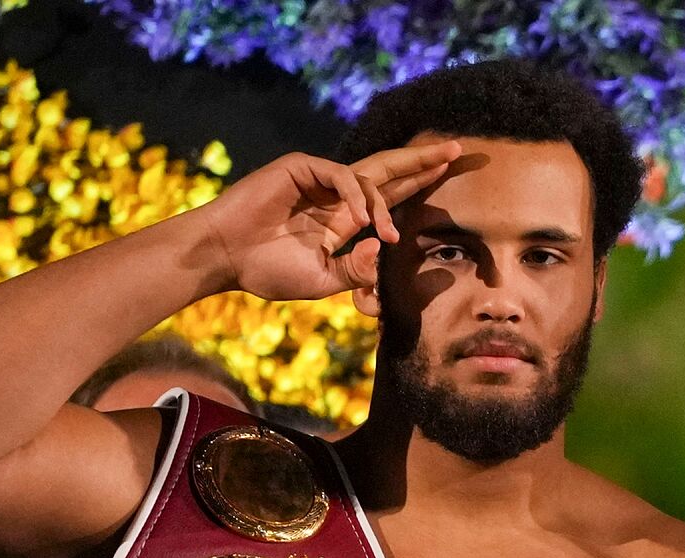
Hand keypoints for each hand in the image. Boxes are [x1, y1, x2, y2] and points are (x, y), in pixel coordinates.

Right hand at [199, 141, 462, 299]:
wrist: (226, 259)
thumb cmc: (267, 270)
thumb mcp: (324, 279)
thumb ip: (358, 268)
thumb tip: (384, 247)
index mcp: (343, 217)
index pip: (390, 194)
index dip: (418, 182)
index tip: (448, 172)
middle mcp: (336, 193)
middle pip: (389, 170)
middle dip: (423, 161)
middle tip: (458, 151)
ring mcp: (319, 179)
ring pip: (368, 176)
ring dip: (385, 202)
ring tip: (388, 232)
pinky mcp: (301, 169)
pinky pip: (340, 176)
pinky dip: (353, 197)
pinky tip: (357, 220)